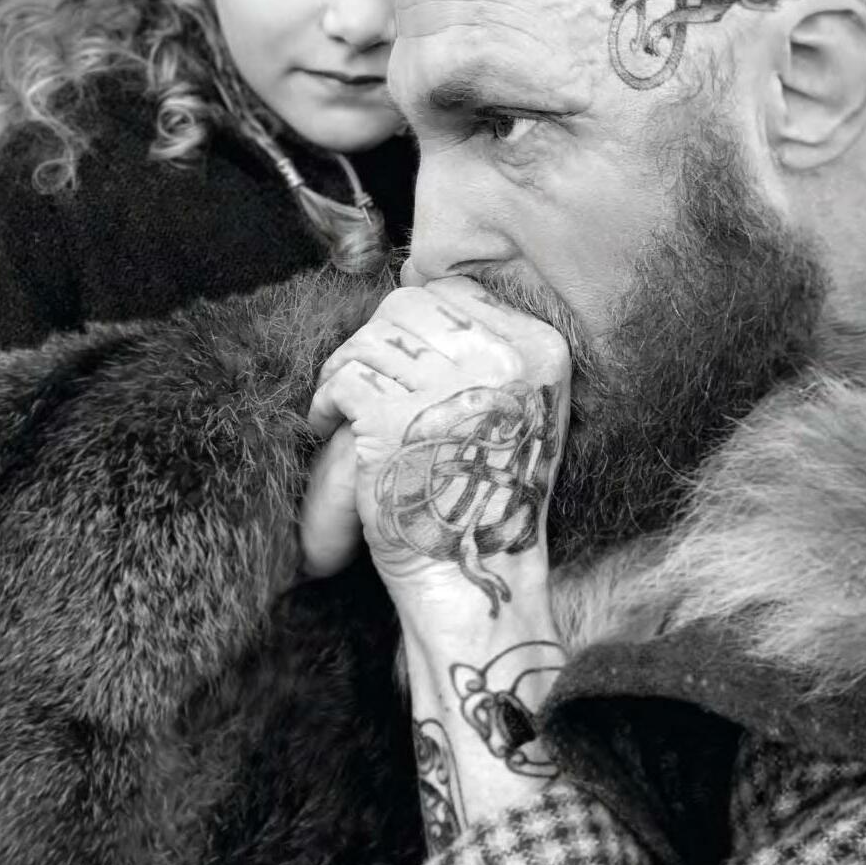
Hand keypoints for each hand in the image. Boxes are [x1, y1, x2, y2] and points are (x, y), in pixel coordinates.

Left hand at [302, 277, 569, 615]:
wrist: (471, 571)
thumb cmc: (482, 496)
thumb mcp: (513, 410)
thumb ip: (482, 351)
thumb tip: (415, 294)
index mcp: (539, 351)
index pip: (456, 293)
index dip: (414, 321)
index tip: (398, 360)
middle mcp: (503, 360)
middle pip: (408, 307)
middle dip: (374, 343)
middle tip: (361, 384)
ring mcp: (451, 386)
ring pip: (371, 339)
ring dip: (345, 372)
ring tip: (343, 410)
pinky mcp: (400, 418)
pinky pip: (344, 377)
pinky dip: (326, 402)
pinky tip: (330, 427)